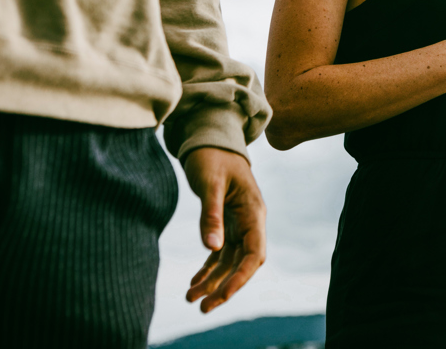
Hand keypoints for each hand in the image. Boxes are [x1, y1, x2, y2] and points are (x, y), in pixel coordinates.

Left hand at [183, 147, 266, 312]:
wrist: (210, 138)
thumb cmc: (212, 157)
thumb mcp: (209, 184)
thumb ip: (211, 215)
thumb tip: (212, 248)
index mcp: (253, 212)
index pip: (254, 254)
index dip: (241, 278)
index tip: (221, 295)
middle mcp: (251, 221)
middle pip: (243, 264)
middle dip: (224, 287)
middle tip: (201, 307)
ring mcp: (239, 223)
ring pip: (230, 262)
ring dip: (213, 281)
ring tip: (190, 298)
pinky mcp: (227, 223)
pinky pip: (220, 253)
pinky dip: (208, 269)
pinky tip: (194, 283)